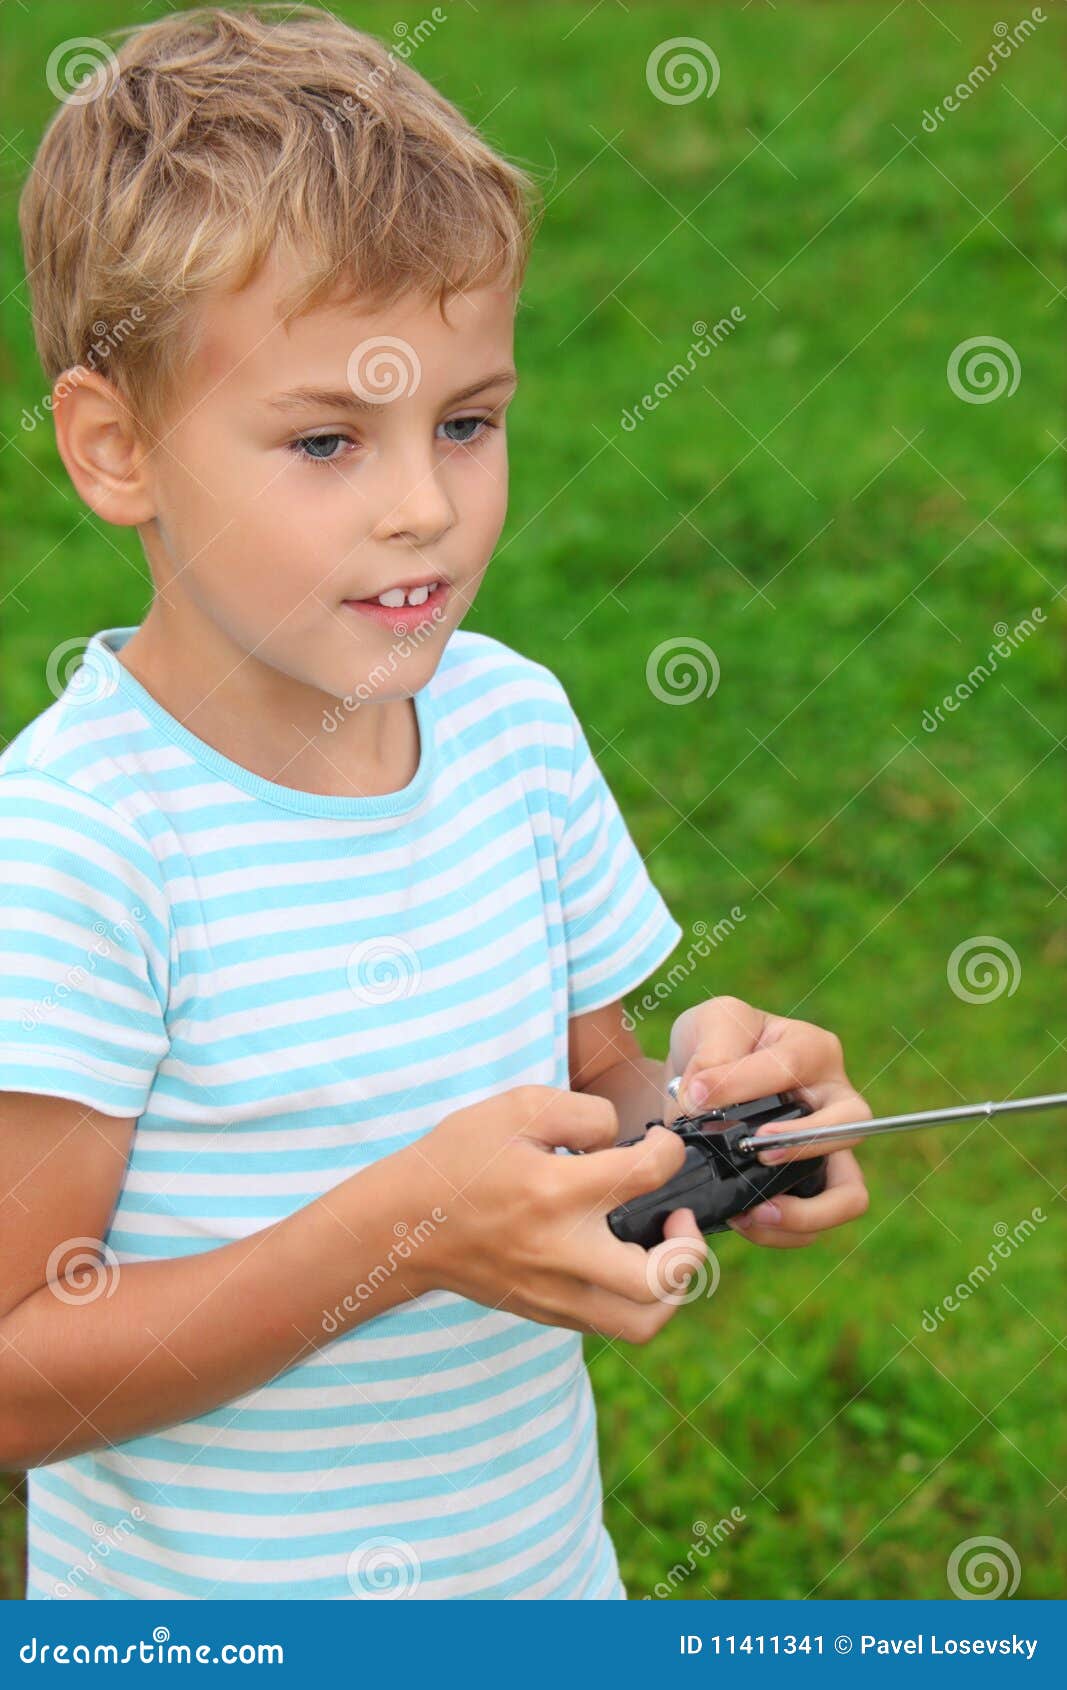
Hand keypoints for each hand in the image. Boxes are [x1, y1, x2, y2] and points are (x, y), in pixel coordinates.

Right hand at [409, 1085, 709, 1341]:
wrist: (405, 1225)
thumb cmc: (460, 1159)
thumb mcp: (516, 1107)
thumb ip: (582, 1113)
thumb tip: (622, 1139)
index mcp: (557, 1193)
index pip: (647, 1175)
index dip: (670, 1152)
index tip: (660, 1145)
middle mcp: (563, 1251)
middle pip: (659, 1279)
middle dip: (690, 1249)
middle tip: (679, 1219)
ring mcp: (555, 1292)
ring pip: (642, 1322)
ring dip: (671, 1289)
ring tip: (664, 1252)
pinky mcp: (547, 1312)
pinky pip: (611, 1323)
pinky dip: (635, 1299)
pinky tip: (625, 1260)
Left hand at [666, 995, 870, 1248]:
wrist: (697, 1083)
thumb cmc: (715, 1044)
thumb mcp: (710, 1022)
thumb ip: (712, 1051)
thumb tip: (704, 1099)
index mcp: (812, 1050)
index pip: (790, 1066)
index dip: (743, 1084)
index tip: (696, 1096)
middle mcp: (834, 1101)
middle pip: (852, 1129)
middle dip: (805, 1145)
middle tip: (757, 1151)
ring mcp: (826, 1150)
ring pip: (848, 1194)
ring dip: (804, 1211)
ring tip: (754, 1212)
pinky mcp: (806, 1187)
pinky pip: (812, 1226)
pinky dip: (780, 1233)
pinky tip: (740, 1219)